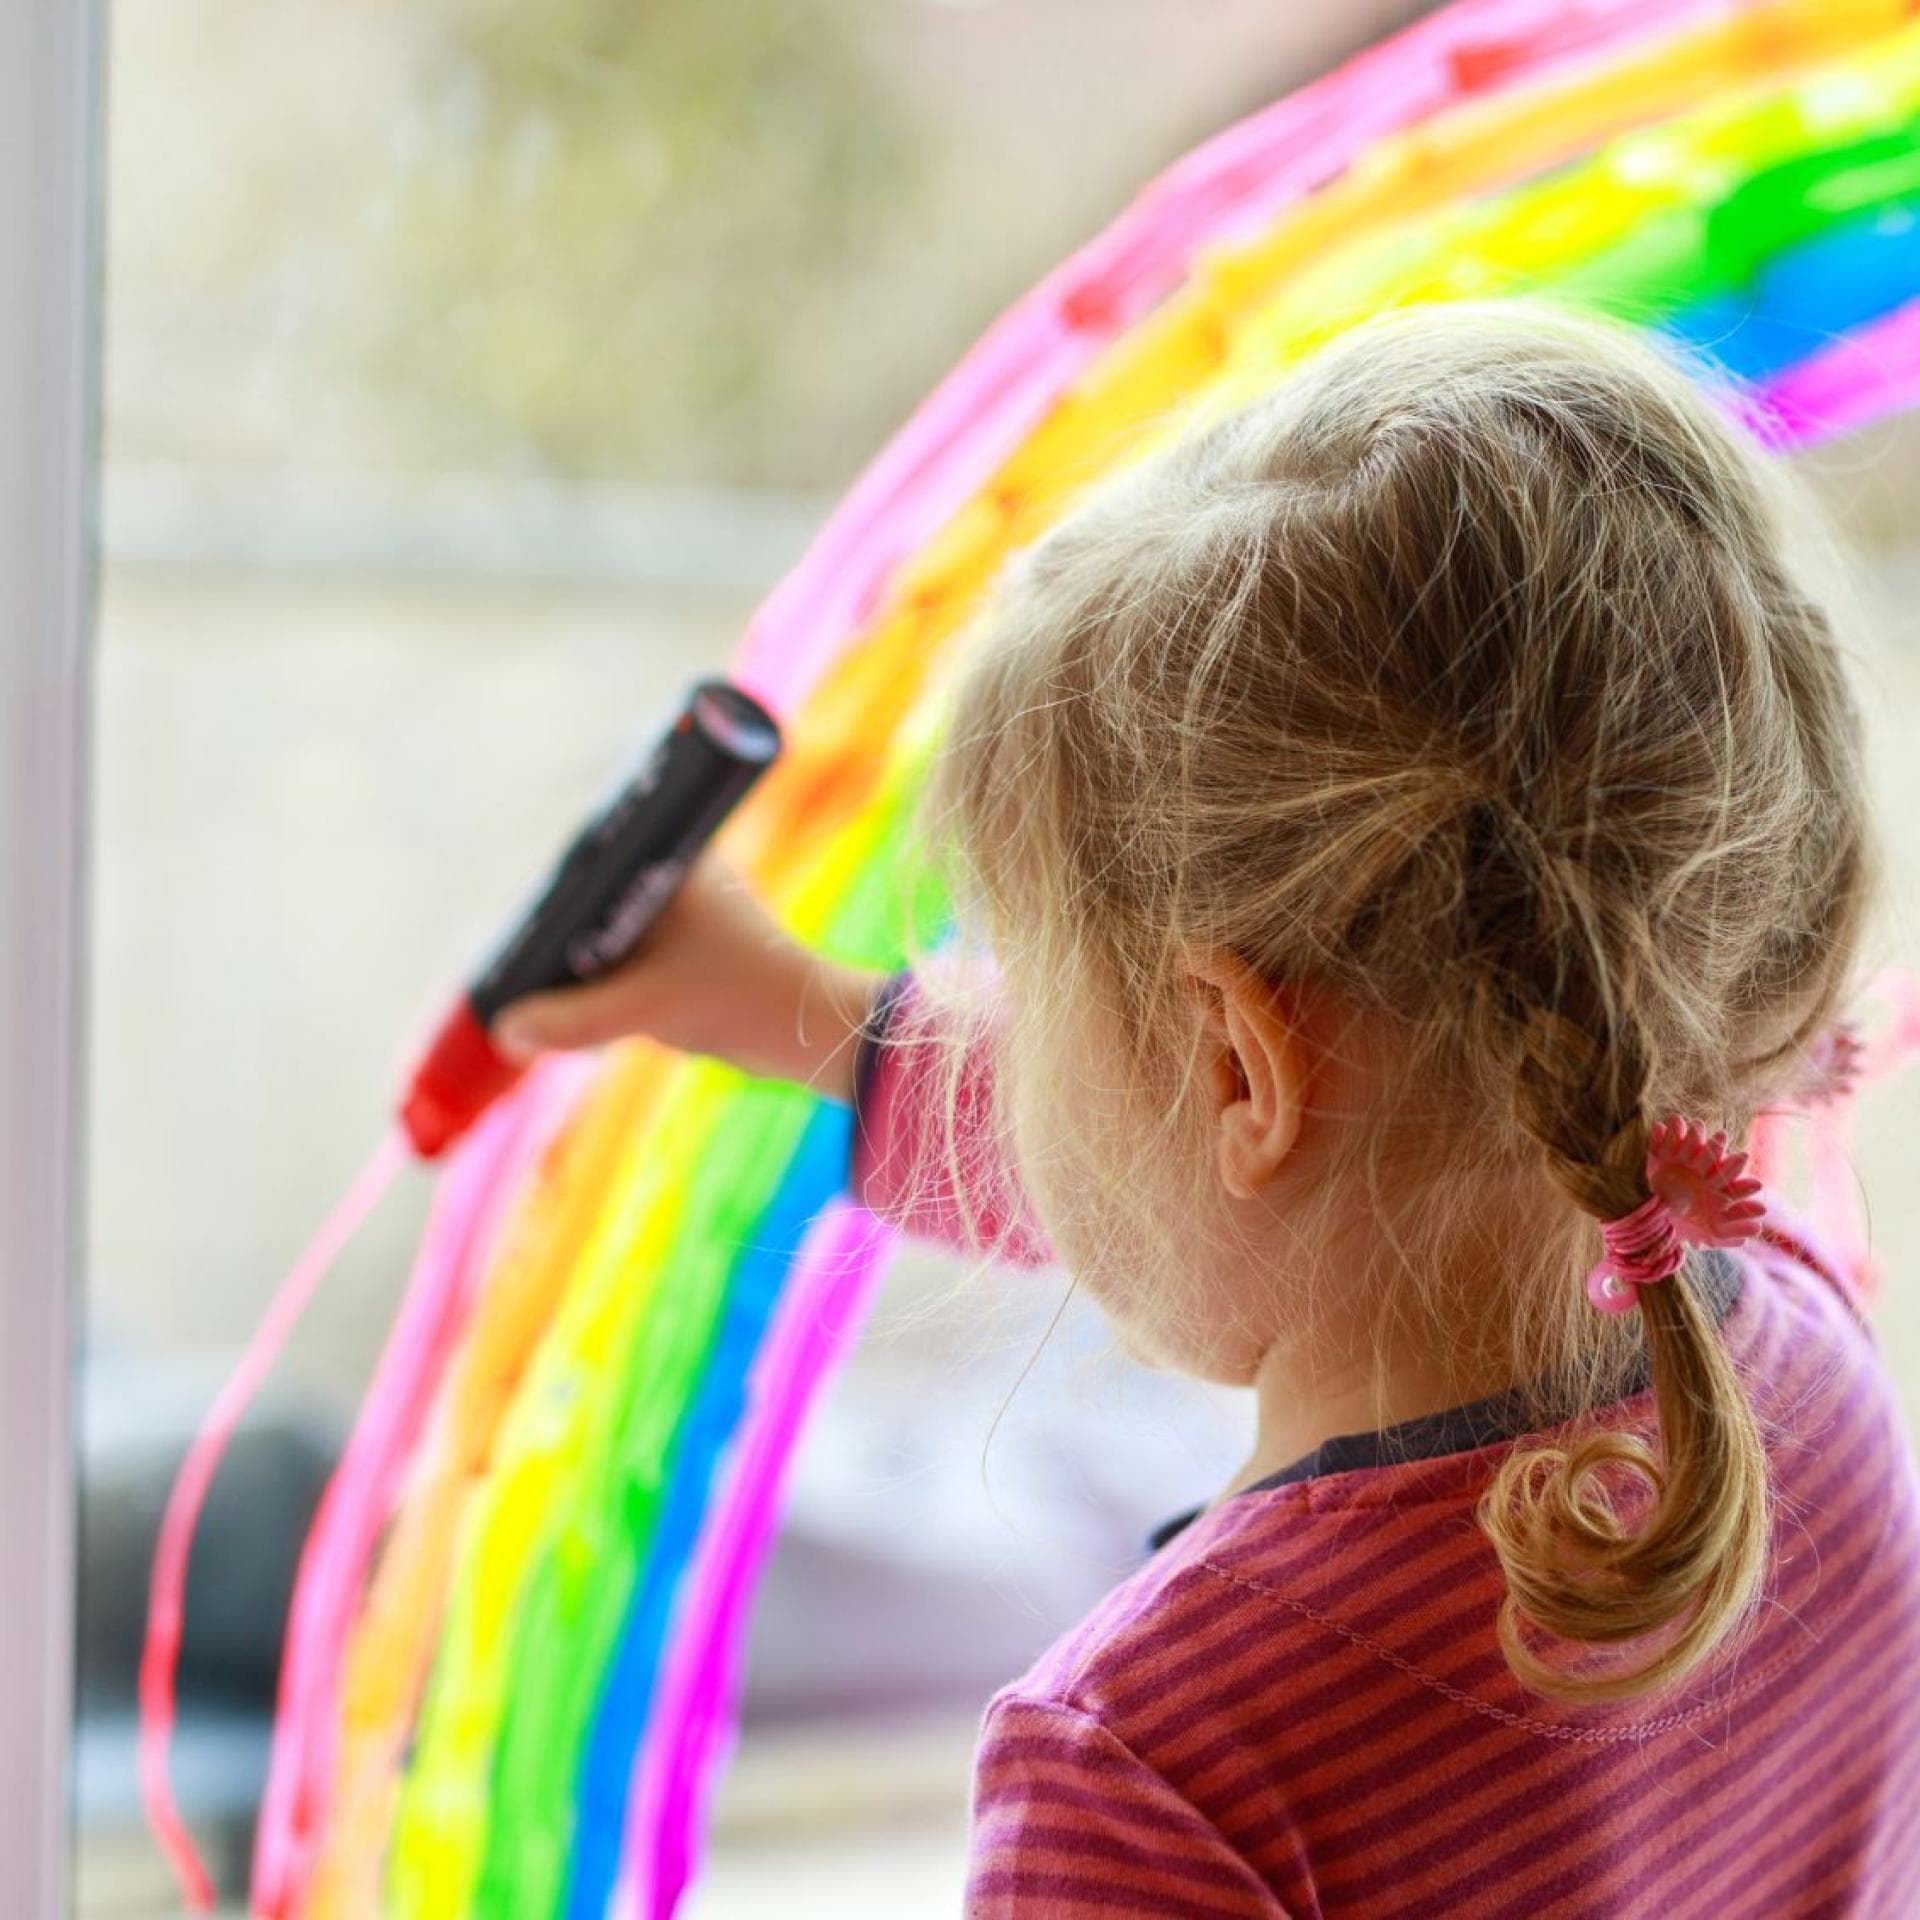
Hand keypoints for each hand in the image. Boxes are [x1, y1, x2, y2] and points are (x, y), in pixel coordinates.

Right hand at [491, 848, 883, 1106]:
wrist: (807, 1032)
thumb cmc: (738, 999)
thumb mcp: (645, 1008)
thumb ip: (573, 1020)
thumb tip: (505, 1030)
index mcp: (666, 859)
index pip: (584, 858)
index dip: (545, 894)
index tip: (515, 934)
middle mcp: (669, 874)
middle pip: (586, 897)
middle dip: (554, 941)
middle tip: (519, 978)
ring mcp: (676, 911)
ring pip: (601, 934)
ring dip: (576, 970)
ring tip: (545, 1002)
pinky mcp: (682, 948)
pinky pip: (622, 959)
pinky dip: (601, 985)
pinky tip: (581, 1018)